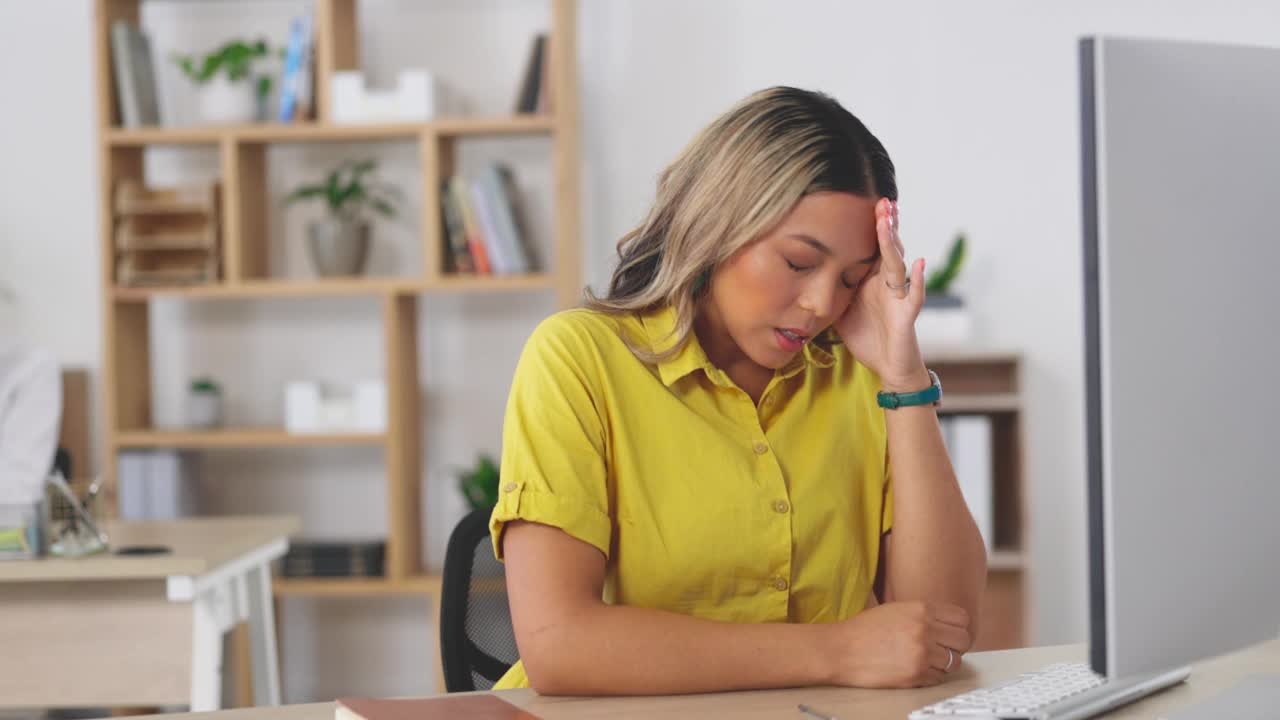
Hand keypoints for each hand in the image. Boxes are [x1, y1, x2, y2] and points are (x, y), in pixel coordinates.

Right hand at [824, 600, 972, 688]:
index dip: (957, 628)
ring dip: (944, 663)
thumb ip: (924, 614)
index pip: (962, 619)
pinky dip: (931, 676)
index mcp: (921, 609)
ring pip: (955, 662)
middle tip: (942, 649)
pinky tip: (916, 669)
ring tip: (927, 661)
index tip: (950, 634)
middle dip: (955, 646)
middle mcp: (925, 629)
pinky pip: (939, 678)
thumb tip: (949, 626)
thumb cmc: (864, 629)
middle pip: (963, 641)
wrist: (841, 650)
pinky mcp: (916, 674)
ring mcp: (922, 653)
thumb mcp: (897, 609)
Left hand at [833, 198, 928, 390]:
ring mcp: (899, 297)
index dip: (869, 226)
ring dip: (893, 242)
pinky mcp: (906, 315)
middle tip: (881, 200)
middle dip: (884, 224)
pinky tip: (919, 262)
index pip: (871, 247)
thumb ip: (828, 290)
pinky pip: (913, 296)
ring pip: (897, 265)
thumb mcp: (839, 310)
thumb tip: (799, 276)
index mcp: (871, 280)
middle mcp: (887, 284)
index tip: (864, 201)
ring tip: (889, 220)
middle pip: (886, 249)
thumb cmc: (867, 337)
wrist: (888, 367)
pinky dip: (918, 280)